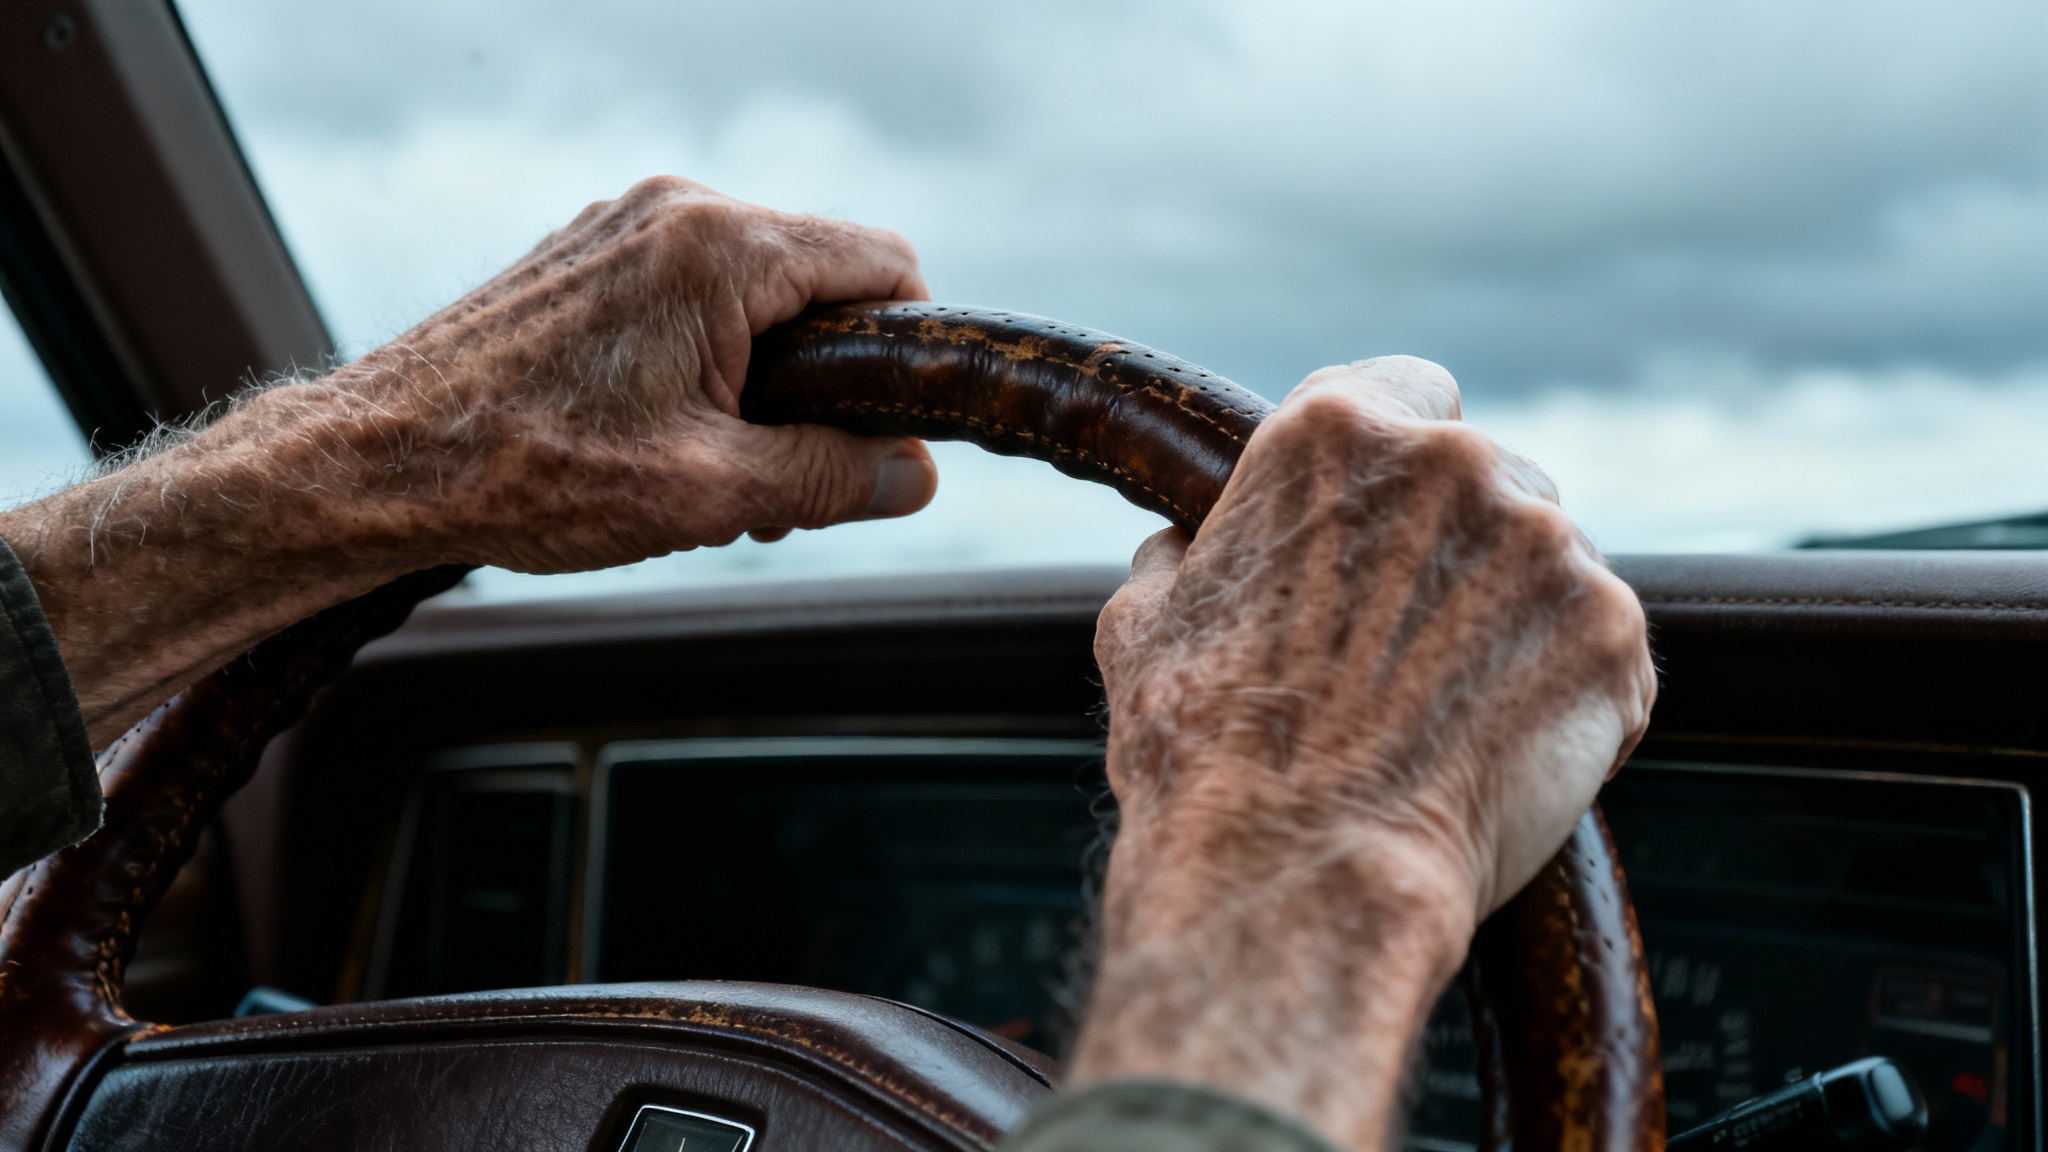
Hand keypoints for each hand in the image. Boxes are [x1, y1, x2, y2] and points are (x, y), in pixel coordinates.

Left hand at [0, 178, 937, 743]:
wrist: (371, 463)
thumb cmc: (528, 473)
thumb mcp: (711, 493)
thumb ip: (832, 476)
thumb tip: (914, 474)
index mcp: (721, 249)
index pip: (885, 266)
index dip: (909, 352)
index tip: (887, 429)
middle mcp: (675, 212)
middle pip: (821, 278)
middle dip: (829, 381)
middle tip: (791, 476)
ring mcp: (621, 227)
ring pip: (755, 291)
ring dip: (765, 381)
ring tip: (716, 472)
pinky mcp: (583, 259)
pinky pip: (689, 294)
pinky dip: (706, 362)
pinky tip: (660, 439)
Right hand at [1071, 357, 1654, 1150]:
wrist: (1297, 873)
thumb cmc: (1201, 754)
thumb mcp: (1143, 621)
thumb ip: (1185, 554)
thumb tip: (1186, 546)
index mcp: (1335, 431)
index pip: (1406, 390)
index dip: (1394, 464)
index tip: (1387, 522)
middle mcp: (1456, 461)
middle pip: (1489, 475)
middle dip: (1460, 545)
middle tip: (1408, 645)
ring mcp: (1548, 544)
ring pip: (1549, 560)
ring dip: (1514, 617)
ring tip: (1448, 713)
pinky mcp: (1612, 635)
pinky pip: (1599, 647)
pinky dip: (1566, 691)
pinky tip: (1498, 750)